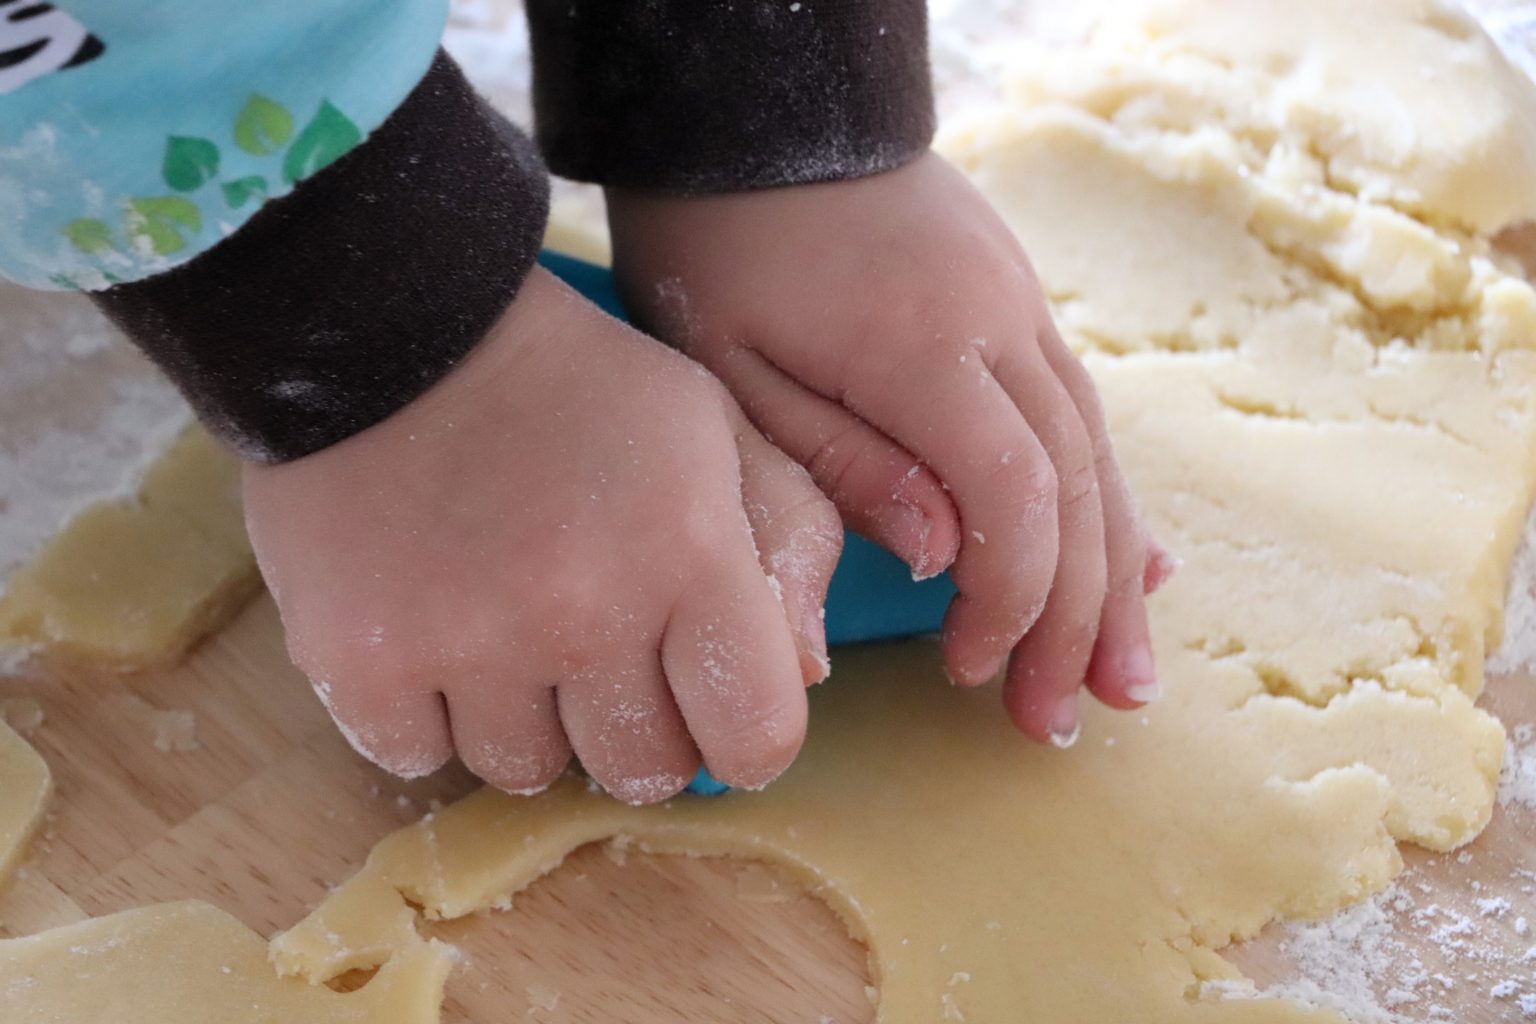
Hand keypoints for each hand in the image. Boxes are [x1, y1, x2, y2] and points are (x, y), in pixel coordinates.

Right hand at [243, 268, 841, 802]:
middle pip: (642, 773)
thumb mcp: (717, 425)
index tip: (712, 704)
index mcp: (691, 555)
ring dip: (527, 718)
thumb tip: (807, 674)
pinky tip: (430, 630)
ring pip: (527, 770)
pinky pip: (416, 756)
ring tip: (506, 623)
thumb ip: (793, 539)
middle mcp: (587, 615)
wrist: (389, 322)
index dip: (744, 735)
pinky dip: (425, 713)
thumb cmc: (577, 382)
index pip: (757, 739)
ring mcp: (469, 646)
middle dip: (636, 726)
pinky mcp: (361, 663)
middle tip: (600, 646)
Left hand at [607, 153, 1168, 745]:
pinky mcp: (1016, 304)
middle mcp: (1001, 328)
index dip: (1012, 600)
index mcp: (924, 349)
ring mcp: (1022, 309)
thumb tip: (940, 554)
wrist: (756, 115)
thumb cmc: (718, 244)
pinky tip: (1140, 560)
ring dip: (1116, 574)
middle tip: (1062, 717)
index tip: (968, 668)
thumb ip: (843, 461)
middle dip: (1077, 618)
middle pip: (1076, 491)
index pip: (1016, 497)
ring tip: (1127, 675)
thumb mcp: (737, 366)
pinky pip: (1081, 414)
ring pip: (1097, 456)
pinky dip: (1108, 499)